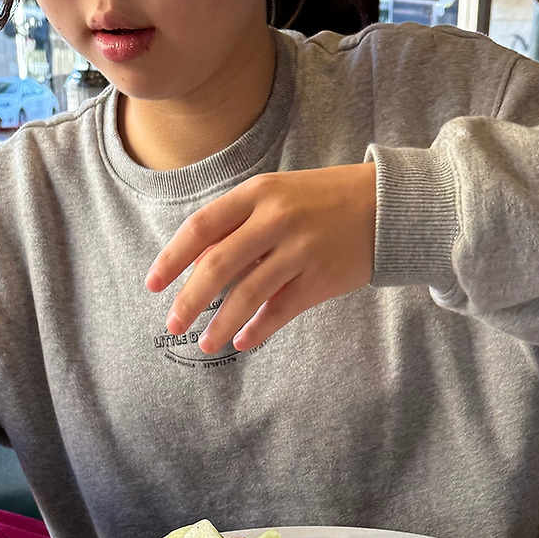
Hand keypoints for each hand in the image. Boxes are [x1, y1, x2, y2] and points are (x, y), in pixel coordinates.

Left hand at [146, 164, 376, 354]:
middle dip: (190, 300)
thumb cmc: (323, 201)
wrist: (385, 206)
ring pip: (247, 294)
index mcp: (258, 193)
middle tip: (173, 324)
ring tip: (204, 344)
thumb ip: (238, 225)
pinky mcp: (320, 280)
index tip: (153, 285)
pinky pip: (279, 310)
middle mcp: (276, 220)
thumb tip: (195, 264)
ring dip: (221, 324)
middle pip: (218, 265)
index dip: (172, 259)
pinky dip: (257, 330)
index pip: (201, 227)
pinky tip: (241, 343)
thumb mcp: (277, 196)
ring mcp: (299, 251)